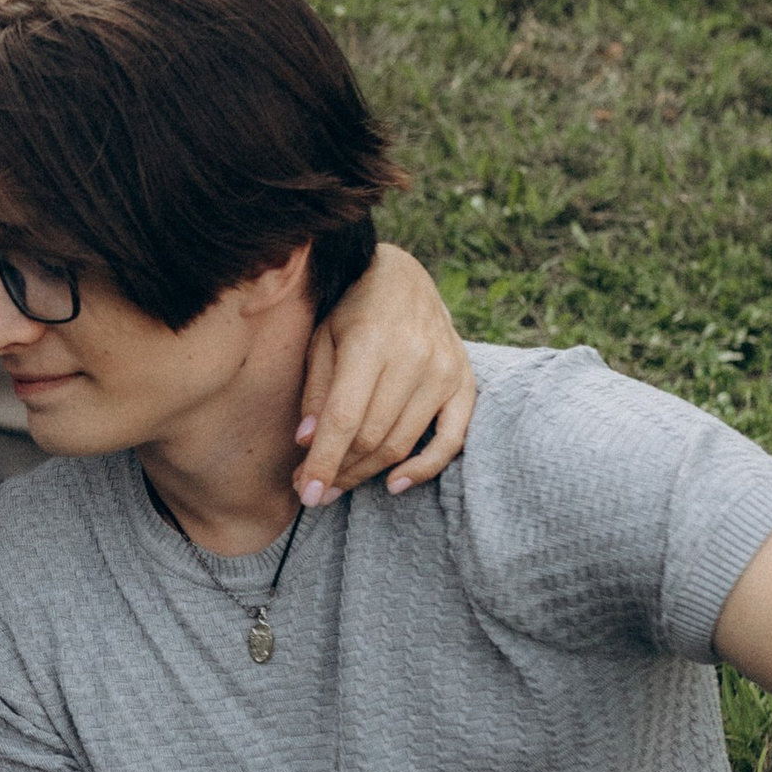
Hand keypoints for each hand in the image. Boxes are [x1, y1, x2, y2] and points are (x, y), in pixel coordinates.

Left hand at [294, 241, 473, 507]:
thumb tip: (307, 442)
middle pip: (372, 436)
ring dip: (367, 473)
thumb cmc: (351, 308)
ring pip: (402, 442)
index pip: (344, 417)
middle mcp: (414, 357)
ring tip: (338, 484)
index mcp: (371, 341)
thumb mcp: (321, 337)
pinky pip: (452, 439)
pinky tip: (395, 484)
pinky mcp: (464, 382)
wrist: (403, 277)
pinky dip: (425, 468)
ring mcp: (445, 371)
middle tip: (312, 488)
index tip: (306, 494)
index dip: (323, 461)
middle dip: (339, 470)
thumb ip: (316, 389)